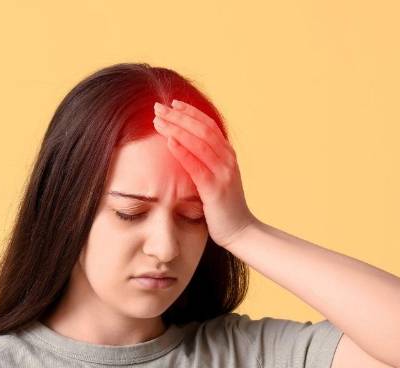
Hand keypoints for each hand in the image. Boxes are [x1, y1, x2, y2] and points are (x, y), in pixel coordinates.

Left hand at [152, 100, 257, 248]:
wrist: (241, 232)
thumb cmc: (224, 208)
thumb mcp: (217, 180)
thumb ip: (206, 164)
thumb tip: (185, 151)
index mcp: (228, 155)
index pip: (208, 125)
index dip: (190, 112)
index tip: (172, 103)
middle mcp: (228, 160)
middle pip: (202, 129)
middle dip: (179, 116)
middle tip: (158, 106)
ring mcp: (223, 173)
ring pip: (199, 143)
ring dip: (177, 129)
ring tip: (158, 120)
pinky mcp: (215, 189)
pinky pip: (197, 166)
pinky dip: (183, 152)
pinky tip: (169, 142)